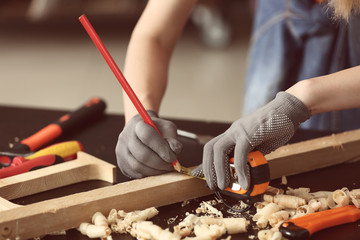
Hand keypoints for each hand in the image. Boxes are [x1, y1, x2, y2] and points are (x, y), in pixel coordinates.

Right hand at [116, 111, 181, 177]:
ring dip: (154, 171)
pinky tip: (156, 170)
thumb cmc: (157, 129)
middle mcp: (125, 137)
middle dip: (160, 163)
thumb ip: (173, 138)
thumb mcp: (167, 128)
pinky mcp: (121, 163)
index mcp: (138, 124)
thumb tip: (175, 150)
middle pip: (142, 154)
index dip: (161, 148)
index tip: (172, 157)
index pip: (148, 136)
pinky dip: (148, 174)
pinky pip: (134, 173)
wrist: (140, 131)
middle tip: (170, 166)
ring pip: (138, 166)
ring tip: (164, 168)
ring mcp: (121, 150)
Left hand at [192, 92, 309, 189]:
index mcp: (233, 134)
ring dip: (220, 171)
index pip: (213, 148)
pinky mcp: (249, 133)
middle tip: (213, 186)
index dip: (208, 163)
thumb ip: (251, 156)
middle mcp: (233, 131)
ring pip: (219, 150)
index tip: (209, 178)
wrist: (289, 110)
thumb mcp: (260, 145)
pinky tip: (244, 181)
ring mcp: (239, 131)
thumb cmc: (277, 127)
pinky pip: (240, 153)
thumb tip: (247, 174)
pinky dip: (241, 170)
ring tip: (224, 186)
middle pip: (211, 148)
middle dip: (209, 169)